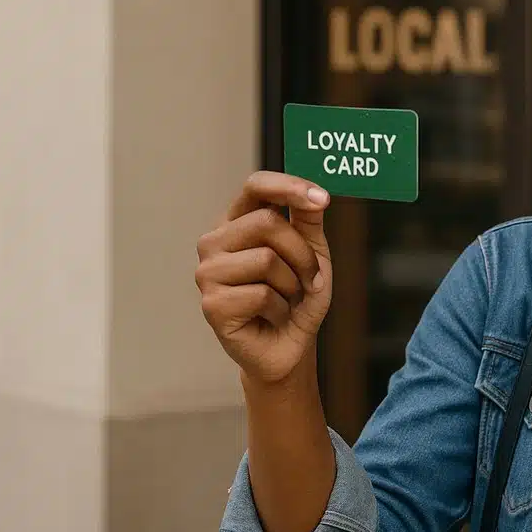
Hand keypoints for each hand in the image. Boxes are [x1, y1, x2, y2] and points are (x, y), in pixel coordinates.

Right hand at [196, 171, 332, 383]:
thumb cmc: (298, 296)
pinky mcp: (212, 305)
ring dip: (293, 283)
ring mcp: (208, 273)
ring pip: (266, 259)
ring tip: (286, 298)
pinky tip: (271, 316)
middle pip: (266, 222)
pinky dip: (280, 308)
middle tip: (310, 278)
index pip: (255, 186)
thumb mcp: (312, 252)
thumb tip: (316, 195)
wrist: (290, 345)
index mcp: (238, 221)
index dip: (288, 186)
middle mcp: (215, 242)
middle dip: (301, 252)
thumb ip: (308, 220)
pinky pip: (261, 294)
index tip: (323, 199)